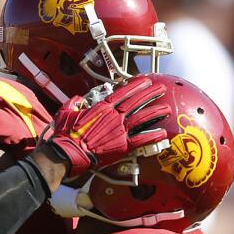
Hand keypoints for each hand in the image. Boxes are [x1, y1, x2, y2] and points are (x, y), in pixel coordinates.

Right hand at [45, 77, 170, 175]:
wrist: (69, 153)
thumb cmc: (66, 134)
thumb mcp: (66, 112)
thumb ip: (74, 103)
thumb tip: (77, 99)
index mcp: (102, 107)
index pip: (123, 92)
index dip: (136, 85)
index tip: (146, 81)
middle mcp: (114, 116)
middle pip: (136, 102)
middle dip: (150, 94)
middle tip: (161, 89)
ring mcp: (119, 131)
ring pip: (142, 118)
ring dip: (156, 112)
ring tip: (167, 108)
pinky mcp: (122, 146)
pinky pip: (141, 140)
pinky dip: (153, 136)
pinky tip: (163, 132)